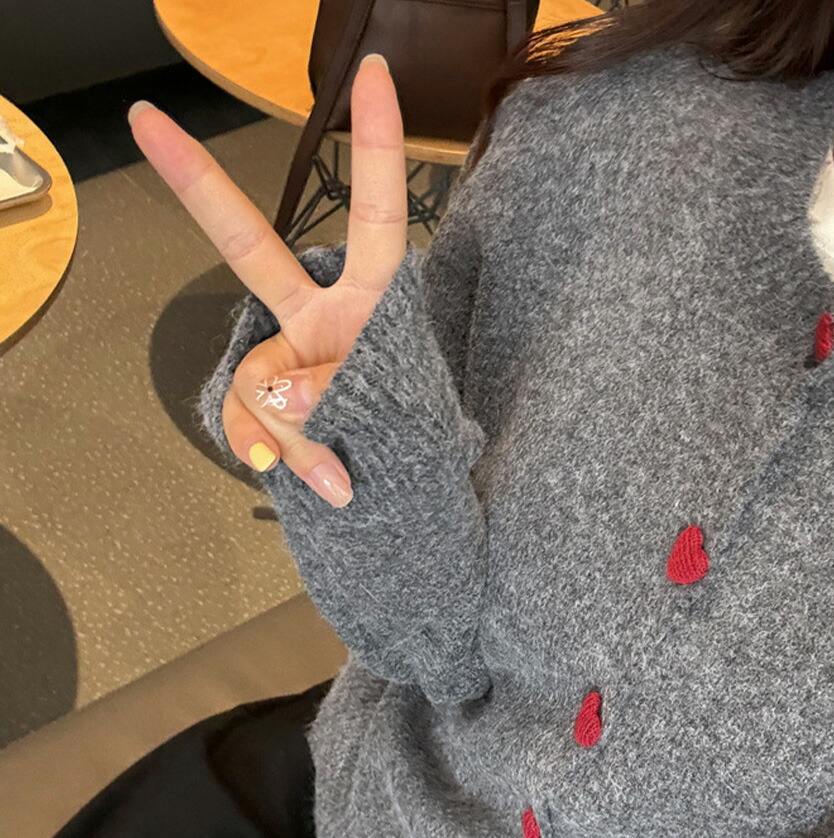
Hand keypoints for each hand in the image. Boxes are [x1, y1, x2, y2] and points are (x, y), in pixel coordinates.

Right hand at [128, 53, 407, 506]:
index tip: (375, 75)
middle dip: (199, 188)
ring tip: (341, 476)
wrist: (403, 492)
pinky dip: (273, 452)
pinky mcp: (267, 402)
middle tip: (148, 123)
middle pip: (249, 245)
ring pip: (259, 379)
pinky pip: (246, 418)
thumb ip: (338, 394)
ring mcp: (288, 354)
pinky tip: (288, 474)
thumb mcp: (400, 407)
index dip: (375, 143)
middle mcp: (321, 310)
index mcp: (377, 295)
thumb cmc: (411, 432)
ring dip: (299, 435)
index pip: (377, 209)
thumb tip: (283, 396)